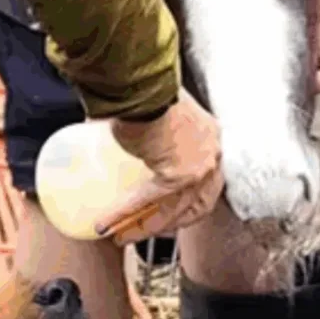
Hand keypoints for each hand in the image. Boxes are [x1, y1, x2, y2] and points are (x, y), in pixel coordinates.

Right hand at [101, 90, 224, 244]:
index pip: (207, 179)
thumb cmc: (145, 88)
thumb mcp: (153, 111)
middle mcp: (212, 153)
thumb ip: (143, 127)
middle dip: (170, 221)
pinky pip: (148, 201)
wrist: (143, 84)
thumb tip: (111, 130)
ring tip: (122, 234)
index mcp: (210, 136)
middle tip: (145, 229)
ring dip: (146, 226)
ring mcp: (200, 167)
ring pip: (174, 209)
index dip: (190, 199)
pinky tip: (107, 223)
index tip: (170, 210)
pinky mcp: (178, 175)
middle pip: (196, 201)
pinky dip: (124, 214)